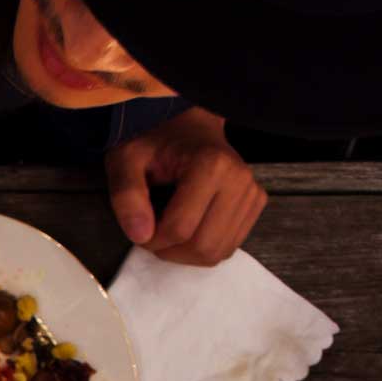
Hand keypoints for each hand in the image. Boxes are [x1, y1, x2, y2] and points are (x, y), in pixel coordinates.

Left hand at [105, 110, 267, 266]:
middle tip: (152, 233)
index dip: (151, 240)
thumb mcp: (126, 161)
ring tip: (169, 229)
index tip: (139, 228)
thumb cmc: (154, 143)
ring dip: (186, 253)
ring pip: (217, 252)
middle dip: (170, 250)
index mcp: (211, 165)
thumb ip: (127, 196)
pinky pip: (229, 246)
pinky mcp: (256, 202)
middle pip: (202, 246)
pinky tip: (189, 229)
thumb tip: (140, 235)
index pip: (179, 229)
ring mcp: (252, 191)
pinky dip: (204, 248)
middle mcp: (239, 179)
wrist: (187, 127)